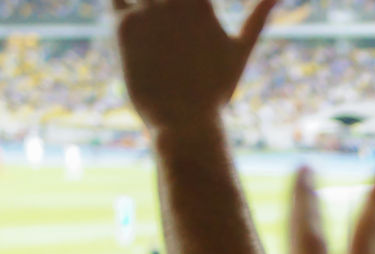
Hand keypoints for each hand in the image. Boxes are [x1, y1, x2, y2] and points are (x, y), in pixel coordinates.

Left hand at [114, 0, 277, 130]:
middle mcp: (173, 0)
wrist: (183, 121)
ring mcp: (146, 11)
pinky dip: (123, 3)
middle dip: (168, 4)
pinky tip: (135, 22)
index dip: (191, 2)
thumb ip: (259, 17)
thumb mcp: (241, 49)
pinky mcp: (123, 26)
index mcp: (200, 2)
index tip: (188, 33)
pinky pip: (116, 0)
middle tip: (174, 39)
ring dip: (148, 5)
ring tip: (161, 38)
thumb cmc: (216, 89)